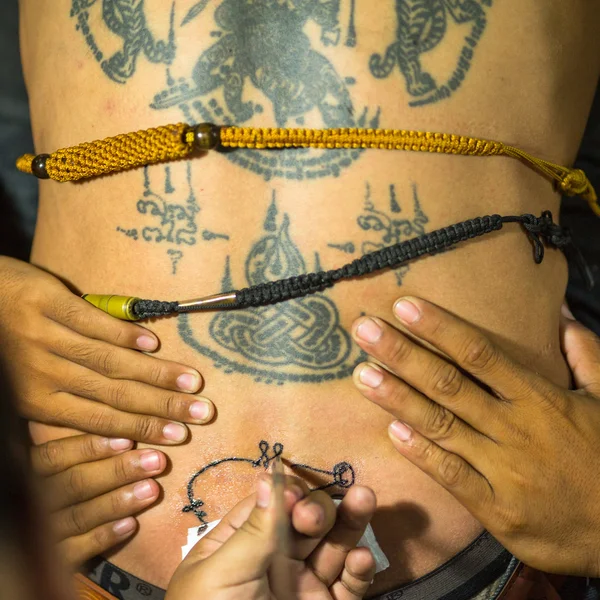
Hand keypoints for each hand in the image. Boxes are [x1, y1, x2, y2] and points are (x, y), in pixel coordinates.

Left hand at [0, 257, 213, 443]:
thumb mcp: (25, 384)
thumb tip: (113, 431)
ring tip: (191, 382)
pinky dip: (124, 333)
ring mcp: (44, 336)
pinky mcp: (47, 301)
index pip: (101, 421)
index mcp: (36, 401)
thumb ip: (63, 404)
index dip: (143, 428)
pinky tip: (153, 343)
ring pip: (109, 361)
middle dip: (162, 406)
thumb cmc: (4, 347)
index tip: (179, 436)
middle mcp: (42, 374)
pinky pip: (91, 321)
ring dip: (154, 373)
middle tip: (201, 413)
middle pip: (113, 394)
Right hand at [32, 434, 166, 566]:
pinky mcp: (56, 561)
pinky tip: (131, 524)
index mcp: (33, 473)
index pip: (55, 456)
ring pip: (79, 516)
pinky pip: (77, 550)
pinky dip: (104, 536)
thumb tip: (131, 428)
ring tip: (153, 490)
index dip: (91, 446)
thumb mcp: (73, 463)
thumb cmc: (78, 482)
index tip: (129, 439)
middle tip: (157, 461)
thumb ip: (93, 448)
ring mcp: (42, 533)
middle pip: (73, 483)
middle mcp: (33, 502)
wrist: (47, 548)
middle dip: (119, 470)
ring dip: (118, 501)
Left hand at [167, 478, 376, 599]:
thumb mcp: (222, 575)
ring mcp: (305, 585)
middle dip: (316, 509)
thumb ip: (253, 529)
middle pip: (306, 519)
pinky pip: (350, 585)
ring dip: (351, 520)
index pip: (271, 504)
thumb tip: (269, 473)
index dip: (286, 492)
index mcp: (242, 545)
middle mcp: (276, 561)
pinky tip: (360, 558)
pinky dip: (360, 569)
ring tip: (365, 497)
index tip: (293, 495)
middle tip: (311, 520)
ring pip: (334, 545)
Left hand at [351, 297, 599, 576]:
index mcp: (539, 399)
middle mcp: (514, 429)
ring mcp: (503, 470)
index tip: (404, 306)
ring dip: (398, 398)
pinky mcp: (496, 509)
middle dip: (402, 354)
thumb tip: (560, 314)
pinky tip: (391, 432)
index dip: (439, 328)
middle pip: (448, 384)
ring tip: (362, 375)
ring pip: (441, 426)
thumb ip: (586, 356)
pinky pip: (451, 476)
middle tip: (363, 330)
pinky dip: (421, 454)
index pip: (479, 353)